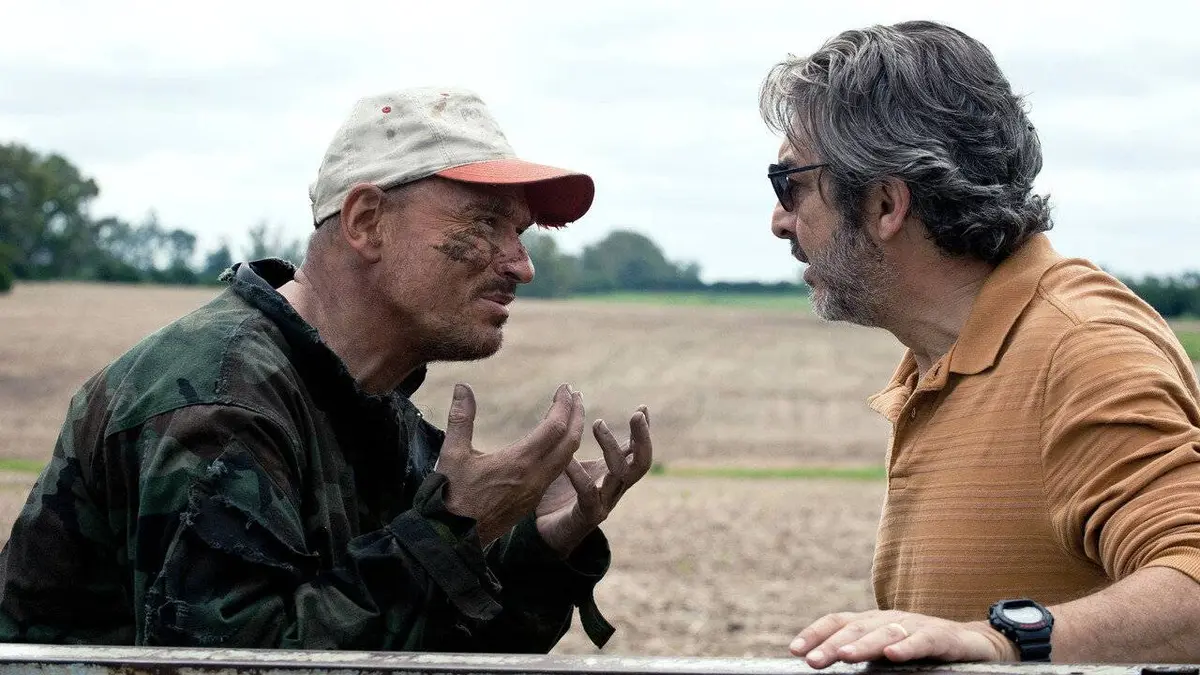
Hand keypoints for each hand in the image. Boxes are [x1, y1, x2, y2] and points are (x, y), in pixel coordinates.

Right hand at [437, 382, 584, 546]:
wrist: (453, 538)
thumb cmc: (451, 495)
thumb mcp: (452, 454)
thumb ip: (461, 418)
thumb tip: (462, 386)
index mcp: (519, 462)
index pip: (554, 427)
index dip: (563, 405)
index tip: (565, 387)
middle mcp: (535, 476)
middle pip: (570, 441)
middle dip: (576, 415)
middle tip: (574, 395)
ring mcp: (536, 490)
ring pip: (567, 458)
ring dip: (573, 433)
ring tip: (571, 413)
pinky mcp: (533, 499)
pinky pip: (558, 471)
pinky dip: (565, 451)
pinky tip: (557, 442)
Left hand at [535, 406, 653, 555]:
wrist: (545, 535)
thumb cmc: (561, 497)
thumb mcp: (576, 465)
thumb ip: (581, 447)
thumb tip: (582, 417)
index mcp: (614, 475)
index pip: (637, 451)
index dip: (644, 431)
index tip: (643, 408)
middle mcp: (615, 489)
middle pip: (642, 463)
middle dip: (643, 438)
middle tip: (636, 415)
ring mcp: (604, 503)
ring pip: (621, 475)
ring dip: (612, 447)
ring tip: (598, 424)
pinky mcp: (588, 516)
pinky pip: (588, 493)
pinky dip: (578, 473)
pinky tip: (568, 459)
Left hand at [790, 610, 1016, 667]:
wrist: (977, 645)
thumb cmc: (924, 652)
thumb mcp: (888, 654)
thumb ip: (862, 658)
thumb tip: (826, 665)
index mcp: (874, 623)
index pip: (839, 622)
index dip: (816, 633)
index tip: (795, 650)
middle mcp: (891, 620)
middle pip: (857, 629)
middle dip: (831, 644)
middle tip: (812, 661)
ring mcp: (917, 626)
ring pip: (885, 633)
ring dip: (863, 645)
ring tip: (843, 657)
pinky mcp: (944, 637)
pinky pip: (924, 641)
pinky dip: (907, 647)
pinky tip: (892, 655)